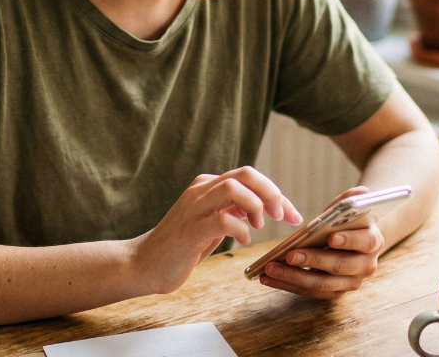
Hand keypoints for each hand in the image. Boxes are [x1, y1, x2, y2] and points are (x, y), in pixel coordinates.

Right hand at [131, 166, 301, 294]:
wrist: (144, 264)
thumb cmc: (181, 246)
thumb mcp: (211, 222)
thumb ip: (232, 209)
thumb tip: (259, 204)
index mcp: (207, 186)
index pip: (250, 177)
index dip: (277, 193)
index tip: (293, 214)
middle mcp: (201, 190)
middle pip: (245, 174)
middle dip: (271, 193)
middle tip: (282, 216)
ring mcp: (194, 207)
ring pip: (233, 188)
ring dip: (256, 206)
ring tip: (259, 226)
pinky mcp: (190, 229)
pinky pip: (222, 219)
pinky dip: (239, 229)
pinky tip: (242, 240)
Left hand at [258, 186, 386, 299]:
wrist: (355, 242)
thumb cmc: (349, 221)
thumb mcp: (353, 207)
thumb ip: (355, 199)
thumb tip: (360, 194)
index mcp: (372, 242)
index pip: (365, 242)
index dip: (349, 240)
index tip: (331, 237)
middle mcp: (365, 266)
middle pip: (339, 266)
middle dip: (313, 260)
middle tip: (290, 255)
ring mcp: (349, 283)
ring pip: (321, 284)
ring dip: (293, 277)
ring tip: (270, 268)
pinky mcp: (334, 292)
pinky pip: (310, 292)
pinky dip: (288, 285)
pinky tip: (267, 278)